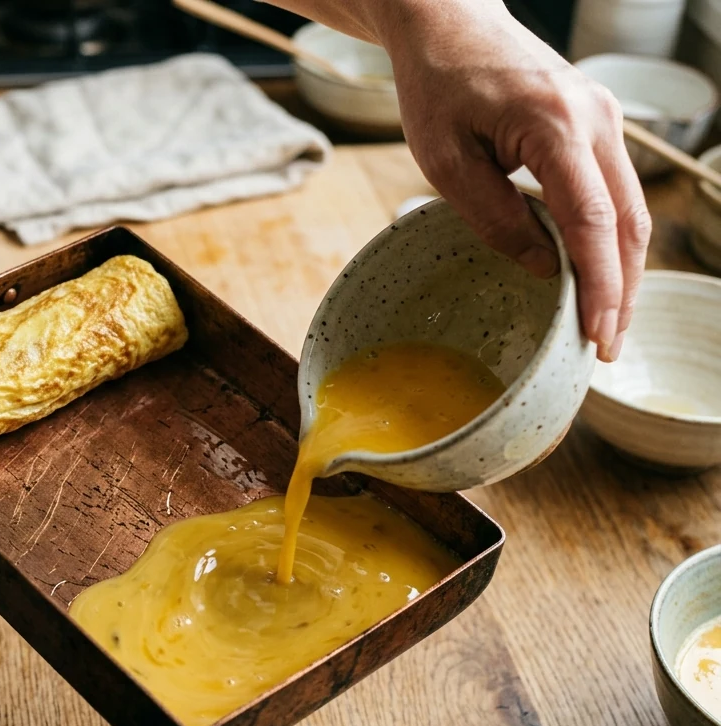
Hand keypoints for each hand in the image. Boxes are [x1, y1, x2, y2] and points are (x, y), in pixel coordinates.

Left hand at [276, 0, 650, 362]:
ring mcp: (604, 119)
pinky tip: (597, 277)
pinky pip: (615, 192)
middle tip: (604, 349)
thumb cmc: (437, 87)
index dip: (600, 285)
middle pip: (628, 222)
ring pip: (631, 209)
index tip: (597, 335)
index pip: (592, 220)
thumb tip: (541, 268)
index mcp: (555, 126)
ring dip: (623, 270)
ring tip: (604, 326)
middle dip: (622, 291)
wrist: (449, 24)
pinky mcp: (596, 124)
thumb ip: (492, 215)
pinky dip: (611, 240)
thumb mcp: (444, 160)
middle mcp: (595, 120)